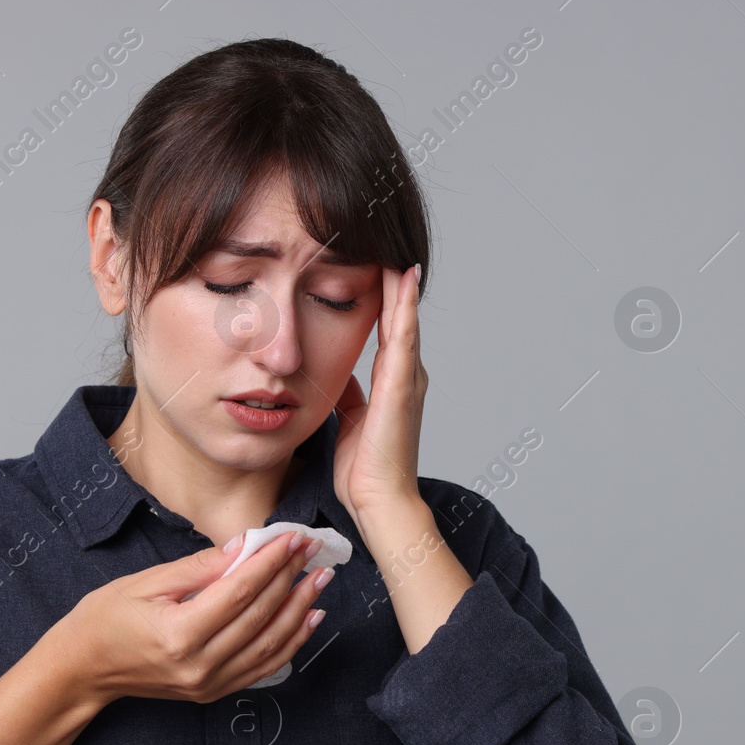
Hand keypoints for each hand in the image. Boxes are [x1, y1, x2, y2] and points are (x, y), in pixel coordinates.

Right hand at [54, 530, 334, 705]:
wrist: (83, 669)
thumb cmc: (105, 619)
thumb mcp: (146, 582)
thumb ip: (199, 567)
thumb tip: (244, 547)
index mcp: (178, 634)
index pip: (240, 591)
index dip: (271, 562)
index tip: (293, 538)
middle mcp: (198, 665)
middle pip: (259, 616)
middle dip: (290, 579)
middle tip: (312, 551)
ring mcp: (208, 684)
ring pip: (269, 645)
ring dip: (300, 610)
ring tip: (319, 581)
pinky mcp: (213, 692)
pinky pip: (263, 668)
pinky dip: (290, 642)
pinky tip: (307, 619)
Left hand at [332, 263, 426, 519]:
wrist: (380, 502)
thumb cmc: (364, 471)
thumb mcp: (349, 421)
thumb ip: (348, 395)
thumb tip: (336, 375)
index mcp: (392, 383)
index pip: (387, 329)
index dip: (382, 298)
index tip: (372, 264)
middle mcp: (406, 376)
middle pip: (398, 317)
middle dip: (393, 282)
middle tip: (387, 242)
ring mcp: (408, 379)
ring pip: (404, 318)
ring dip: (400, 283)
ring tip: (395, 247)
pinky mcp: (402, 386)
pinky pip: (403, 335)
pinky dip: (403, 305)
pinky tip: (402, 277)